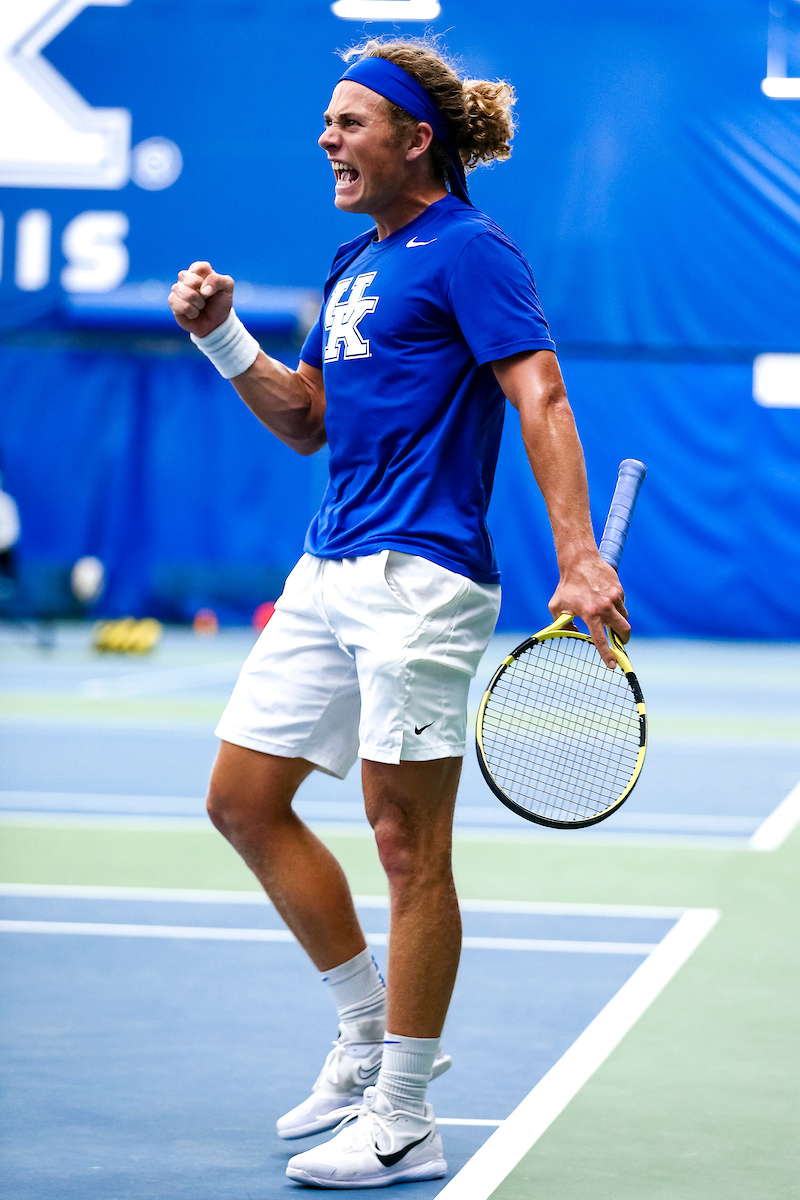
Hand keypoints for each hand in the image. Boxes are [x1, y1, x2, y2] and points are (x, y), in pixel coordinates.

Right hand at [168, 261, 233, 337]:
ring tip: (201, 307)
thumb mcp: (227, 288)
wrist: (215, 324)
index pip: (200, 267)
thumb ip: (218, 280)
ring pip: (184, 292)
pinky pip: (179, 304)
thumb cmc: (220, 303)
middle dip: (203, 294)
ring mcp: (177, 289)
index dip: (208, 280)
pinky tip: (194, 314)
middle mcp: (186, 277)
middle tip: (206, 299)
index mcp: (199, 270)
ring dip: (198, 304)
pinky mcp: (173, 301)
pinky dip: (191, 312)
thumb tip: (203, 289)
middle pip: (190, 279)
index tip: (212, 289)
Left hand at [548, 553, 629, 668]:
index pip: (601, 639)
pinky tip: (605, 601)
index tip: (613, 665)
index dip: (607, 654)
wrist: (580, 561)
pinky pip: (622, 605)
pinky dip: (616, 608)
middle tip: (620, 642)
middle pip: (623, 630)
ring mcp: (614, 598)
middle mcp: (605, 607)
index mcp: (590, 614)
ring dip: (619, 623)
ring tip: (607, 618)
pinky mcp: (619, 591)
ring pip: (624, 618)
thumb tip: (573, 633)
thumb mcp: (557, 607)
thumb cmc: (566, 586)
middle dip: (623, 639)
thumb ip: (561, 624)